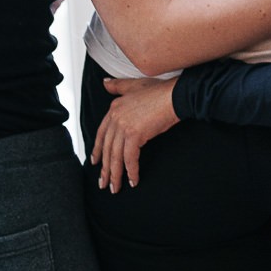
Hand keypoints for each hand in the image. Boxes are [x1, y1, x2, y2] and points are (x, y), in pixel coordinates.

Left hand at [90, 77, 178, 191]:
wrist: (174, 96)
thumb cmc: (159, 91)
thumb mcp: (134, 85)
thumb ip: (118, 86)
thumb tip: (104, 83)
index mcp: (114, 108)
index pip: (101, 134)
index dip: (98, 150)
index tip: (96, 163)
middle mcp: (115, 117)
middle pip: (107, 148)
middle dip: (105, 168)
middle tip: (104, 183)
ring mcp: (123, 126)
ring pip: (116, 156)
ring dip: (115, 174)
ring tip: (115, 187)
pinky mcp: (134, 135)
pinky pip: (130, 158)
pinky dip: (131, 171)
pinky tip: (133, 181)